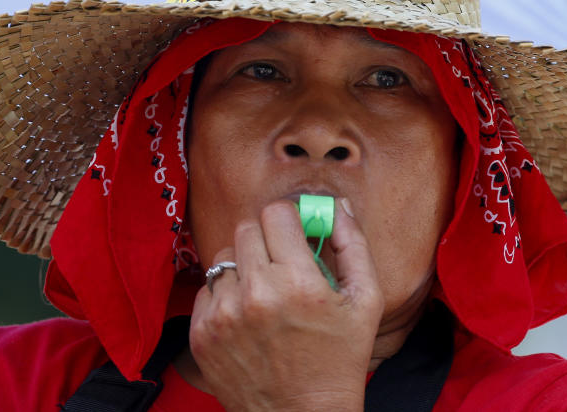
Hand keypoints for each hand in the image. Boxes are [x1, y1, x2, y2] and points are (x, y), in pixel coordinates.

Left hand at [189, 199, 382, 411]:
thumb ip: (353, 246)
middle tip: (281, 264)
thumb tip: (337, 206)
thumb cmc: (339, 360)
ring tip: (264, 295)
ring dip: (243, 268)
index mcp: (298, 282)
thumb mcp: (365, 302)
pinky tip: (247, 316)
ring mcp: (223, 314)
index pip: (276, 213)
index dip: (289, 220)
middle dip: (266, 240)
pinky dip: (225, 295)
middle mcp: (256, 294)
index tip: (295, 234)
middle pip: (247, 228)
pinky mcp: (201, 332)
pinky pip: (206, 288)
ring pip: (224, 257)